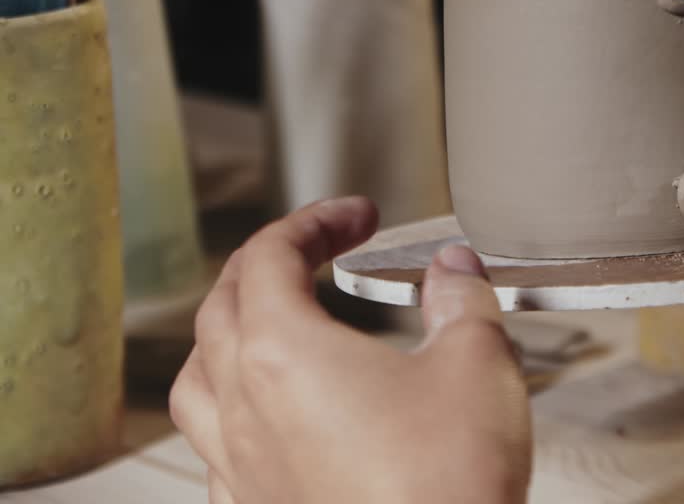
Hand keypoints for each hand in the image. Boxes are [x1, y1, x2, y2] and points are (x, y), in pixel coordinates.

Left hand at [170, 198, 530, 503]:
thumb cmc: (447, 485)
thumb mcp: (476, 364)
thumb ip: (461, 300)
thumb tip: (454, 270)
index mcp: (285, 352)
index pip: (270, 256)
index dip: (314, 223)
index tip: (355, 217)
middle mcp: (245, 407)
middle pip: (222, 308)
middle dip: (268, 264)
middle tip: (317, 251)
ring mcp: (242, 467)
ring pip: (195, 383)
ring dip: (225, 337)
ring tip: (259, 326)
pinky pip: (213, 451)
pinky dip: (230, 415)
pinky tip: (265, 424)